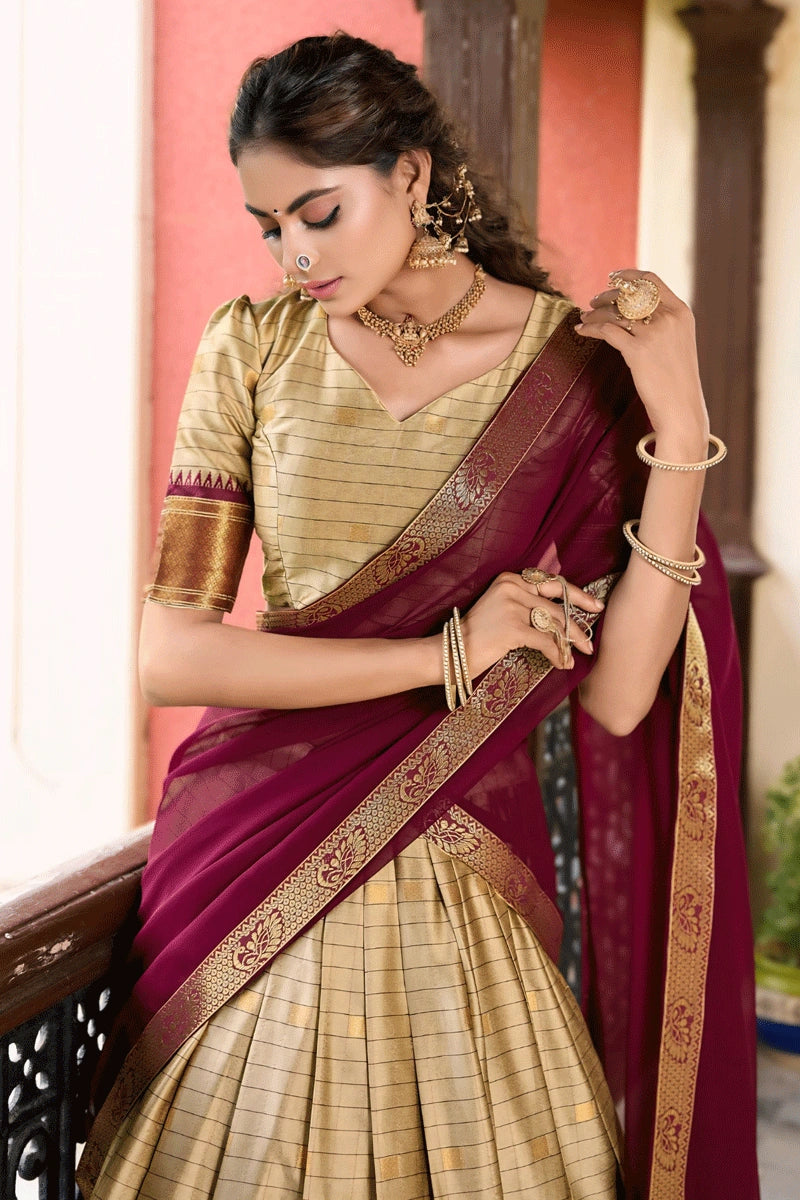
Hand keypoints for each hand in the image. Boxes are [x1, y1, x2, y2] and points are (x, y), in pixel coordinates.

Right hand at [459, 571, 603, 676]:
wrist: (451, 651)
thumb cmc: (478, 634)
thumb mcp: (501, 608)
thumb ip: (526, 603)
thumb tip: (561, 617)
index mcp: (511, 579)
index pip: (553, 584)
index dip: (577, 596)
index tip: (595, 606)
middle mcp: (512, 587)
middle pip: (557, 605)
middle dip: (578, 625)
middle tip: (590, 640)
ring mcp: (512, 606)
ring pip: (554, 624)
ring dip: (570, 643)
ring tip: (577, 655)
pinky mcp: (513, 627)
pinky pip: (546, 641)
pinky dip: (557, 654)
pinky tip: (562, 664)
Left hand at [575, 269, 708, 444]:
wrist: (681, 408)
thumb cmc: (677, 380)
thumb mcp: (678, 343)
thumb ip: (663, 323)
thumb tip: (635, 311)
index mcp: (681, 312)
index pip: (652, 281)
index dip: (629, 276)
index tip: (613, 277)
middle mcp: (669, 318)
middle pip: (630, 293)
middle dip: (607, 294)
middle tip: (593, 300)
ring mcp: (653, 333)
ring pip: (615, 311)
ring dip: (595, 311)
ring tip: (584, 316)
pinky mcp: (637, 350)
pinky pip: (606, 330)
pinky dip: (590, 328)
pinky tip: (581, 330)